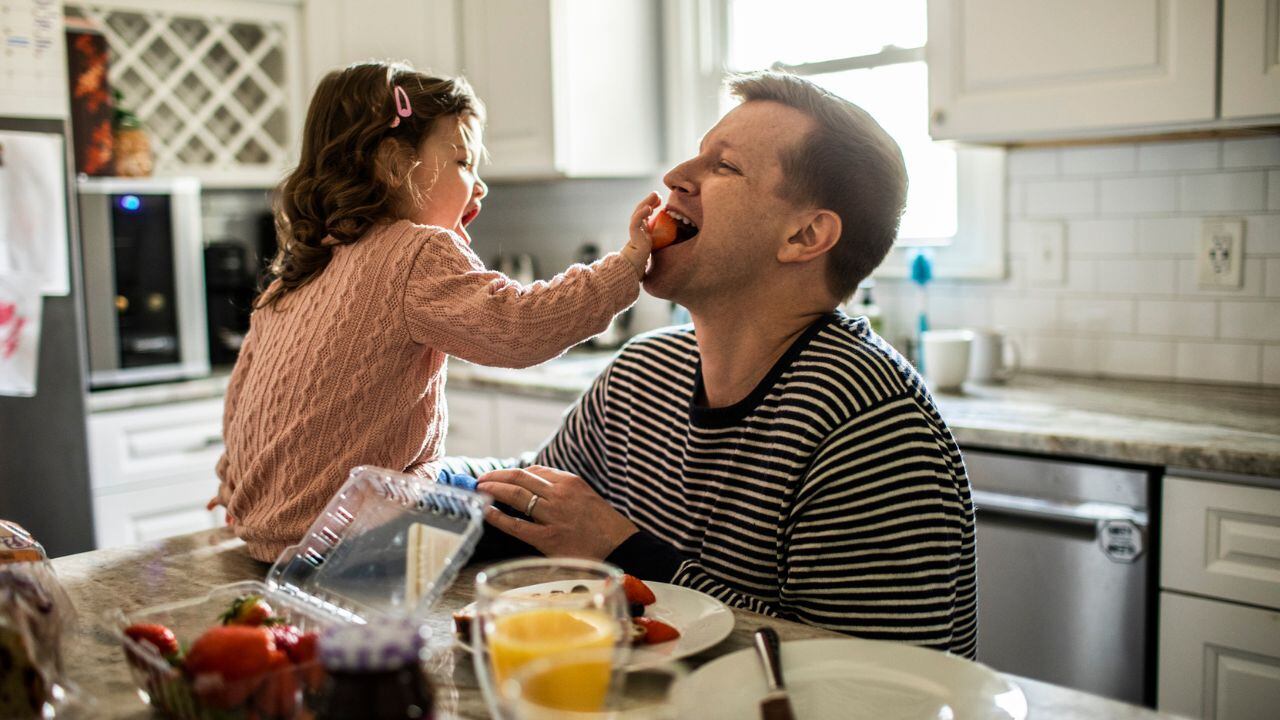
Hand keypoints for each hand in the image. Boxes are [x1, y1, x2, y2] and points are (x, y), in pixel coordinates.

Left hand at [476, 465, 638, 559]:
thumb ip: (562, 490)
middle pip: (520, 477)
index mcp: (569, 482)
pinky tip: (486, 512)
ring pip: (516, 495)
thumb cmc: (604, 524)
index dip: (512, 472)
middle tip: (481, 480)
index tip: (500, 475)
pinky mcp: (549, 538)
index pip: (534, 470)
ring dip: (493, 490)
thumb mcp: (585, 496)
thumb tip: (534, 487)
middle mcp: (560, 494)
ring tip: (479, 490)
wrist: (622, 547)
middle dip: (496, 476)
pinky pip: (517, 525)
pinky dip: (498, 517)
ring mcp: (553, 515)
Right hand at [620, 192, 660, 278]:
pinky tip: (649, 207)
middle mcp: (637, 227)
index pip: (646, 212)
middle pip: (642, 209)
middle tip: (657, 194)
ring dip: (646, 202)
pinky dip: (642, 213)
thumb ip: (659, 238)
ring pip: (639, 212)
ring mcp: (635, 229)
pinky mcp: (633, 233)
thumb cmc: (643, 258)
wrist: (634, 266)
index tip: (660, 200)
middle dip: (649, 200)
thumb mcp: (655, 244)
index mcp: (641, 228)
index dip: (652, 204)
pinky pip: (636, 221)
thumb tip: (675, 236)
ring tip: (654, 196)